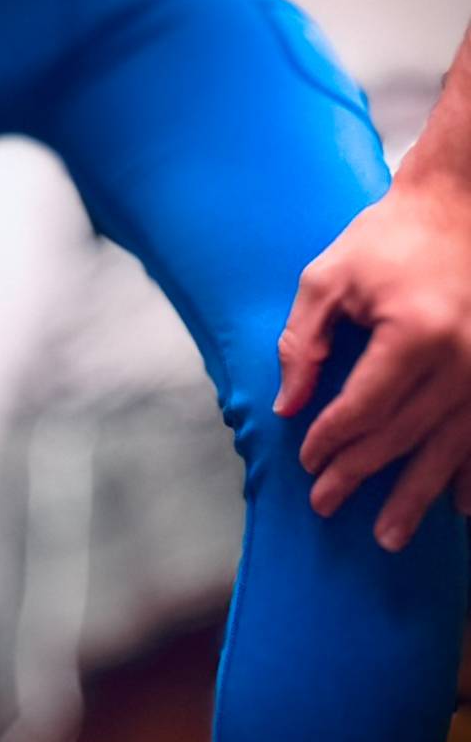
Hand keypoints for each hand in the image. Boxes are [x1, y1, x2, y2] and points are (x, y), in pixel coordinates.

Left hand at [273, 178, 470, 551]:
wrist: (462, 204)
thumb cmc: (389, 238)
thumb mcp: (328, 278)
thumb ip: (303, 342)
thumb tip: (288, 405)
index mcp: (414, 336)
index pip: (364, 409)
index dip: (331, 440)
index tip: (306, 460)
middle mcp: (461, 362)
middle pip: (402, 437)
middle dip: (359, 475)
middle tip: (325, 505)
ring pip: (448, 449)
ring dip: (416, 495)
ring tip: (388, 537)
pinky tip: (459, 506)